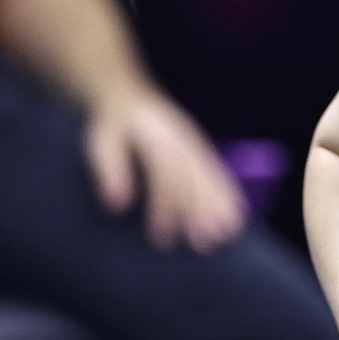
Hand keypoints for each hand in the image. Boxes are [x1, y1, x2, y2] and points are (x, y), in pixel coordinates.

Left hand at [84, 90, 246, 251]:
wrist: (129, 96)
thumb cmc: (113, 124)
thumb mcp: (102, 142)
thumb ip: (110, 172)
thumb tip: (118, 208)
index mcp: (157, 133)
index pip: (165, 173)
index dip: (166, 205)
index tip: (162, 235)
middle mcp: (183, 138)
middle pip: (195, 177)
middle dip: (202, 212)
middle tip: (205, 243)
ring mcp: (195, 143)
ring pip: (210, 176)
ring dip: (220, 208)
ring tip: (228, 236)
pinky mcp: (201, 151)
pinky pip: (218, 173)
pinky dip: (228, 195)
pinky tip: (237, 216)